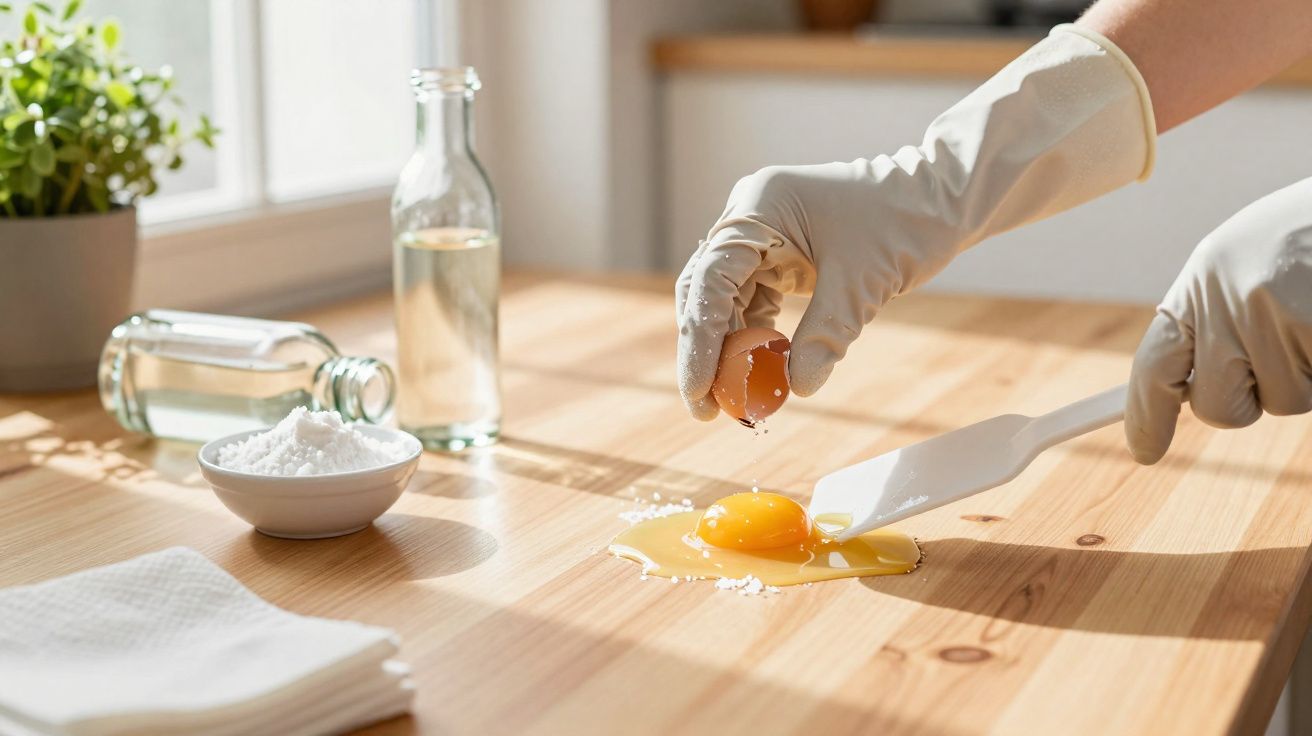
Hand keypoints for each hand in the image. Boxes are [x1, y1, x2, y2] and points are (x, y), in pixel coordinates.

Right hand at [675, 25, 1154, 418]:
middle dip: (706, 353)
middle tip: (708, 409)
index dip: (699, 342)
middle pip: (707, 293)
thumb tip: (798, 389)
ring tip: (735, 402)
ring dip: (730, 351)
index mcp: (758, 208)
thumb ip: (826, 335)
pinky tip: (762, 374)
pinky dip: (756, 338)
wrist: (943, 197)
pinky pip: (754, 300)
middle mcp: (750, 216)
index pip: (710, 281)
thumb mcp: (863, 284)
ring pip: (727, 301)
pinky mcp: (780, 252)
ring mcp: (763, 233)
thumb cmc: (906, 222)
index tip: (698, 392)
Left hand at [1126, 177, 1311, 463]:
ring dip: (1310, 374)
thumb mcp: (1251, 259)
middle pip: (1217, 407)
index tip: (1144, 452)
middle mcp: (1226, 303)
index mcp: (1202, 282)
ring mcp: (1275, 320)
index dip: (1146, 415)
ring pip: (1285, 401)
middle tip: (1285, 350)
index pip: (1154, 365)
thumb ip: (1217, 317)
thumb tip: (1195, 388)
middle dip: (1250, 399)